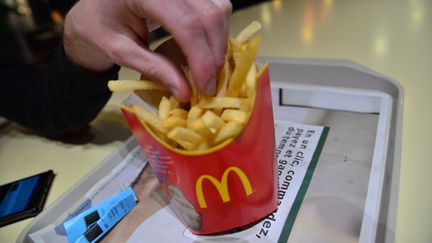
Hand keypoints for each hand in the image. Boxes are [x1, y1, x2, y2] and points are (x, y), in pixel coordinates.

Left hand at [63, 0, 231, 101]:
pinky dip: (216, 30)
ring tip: (207, 68)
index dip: (201, 58)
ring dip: (219, 42)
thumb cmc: (99, 27)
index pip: (187, 24)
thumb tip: (186, 91)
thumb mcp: (120, 52)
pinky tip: (205, 49)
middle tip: (209, 84)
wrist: (95, 8)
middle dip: (214, 53)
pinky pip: (217, 5)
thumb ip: (154, 69)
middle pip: (209, 14)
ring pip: (219, 8)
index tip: (205, 87)